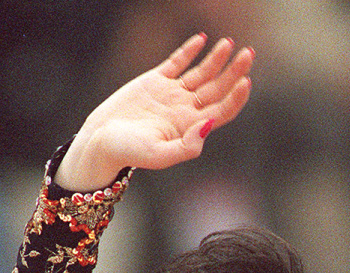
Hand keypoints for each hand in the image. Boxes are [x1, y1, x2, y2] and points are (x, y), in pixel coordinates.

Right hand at [55, 34, 253, 191]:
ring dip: (217, 59)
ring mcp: (171, 95)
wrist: (100, 141)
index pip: (222, 111)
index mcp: (190, 128)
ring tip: (229, 43)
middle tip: (249, 54)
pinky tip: (201, 40)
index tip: (246, 81)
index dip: (236, 97)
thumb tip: (209, 124)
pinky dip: (189, 51)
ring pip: (201, 74)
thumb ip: (187, 146)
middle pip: (217, 89)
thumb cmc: (129, 153)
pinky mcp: (155, 81)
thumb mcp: (159, 155)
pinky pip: (177, 62)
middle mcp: (185, 111)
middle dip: (234, 72)